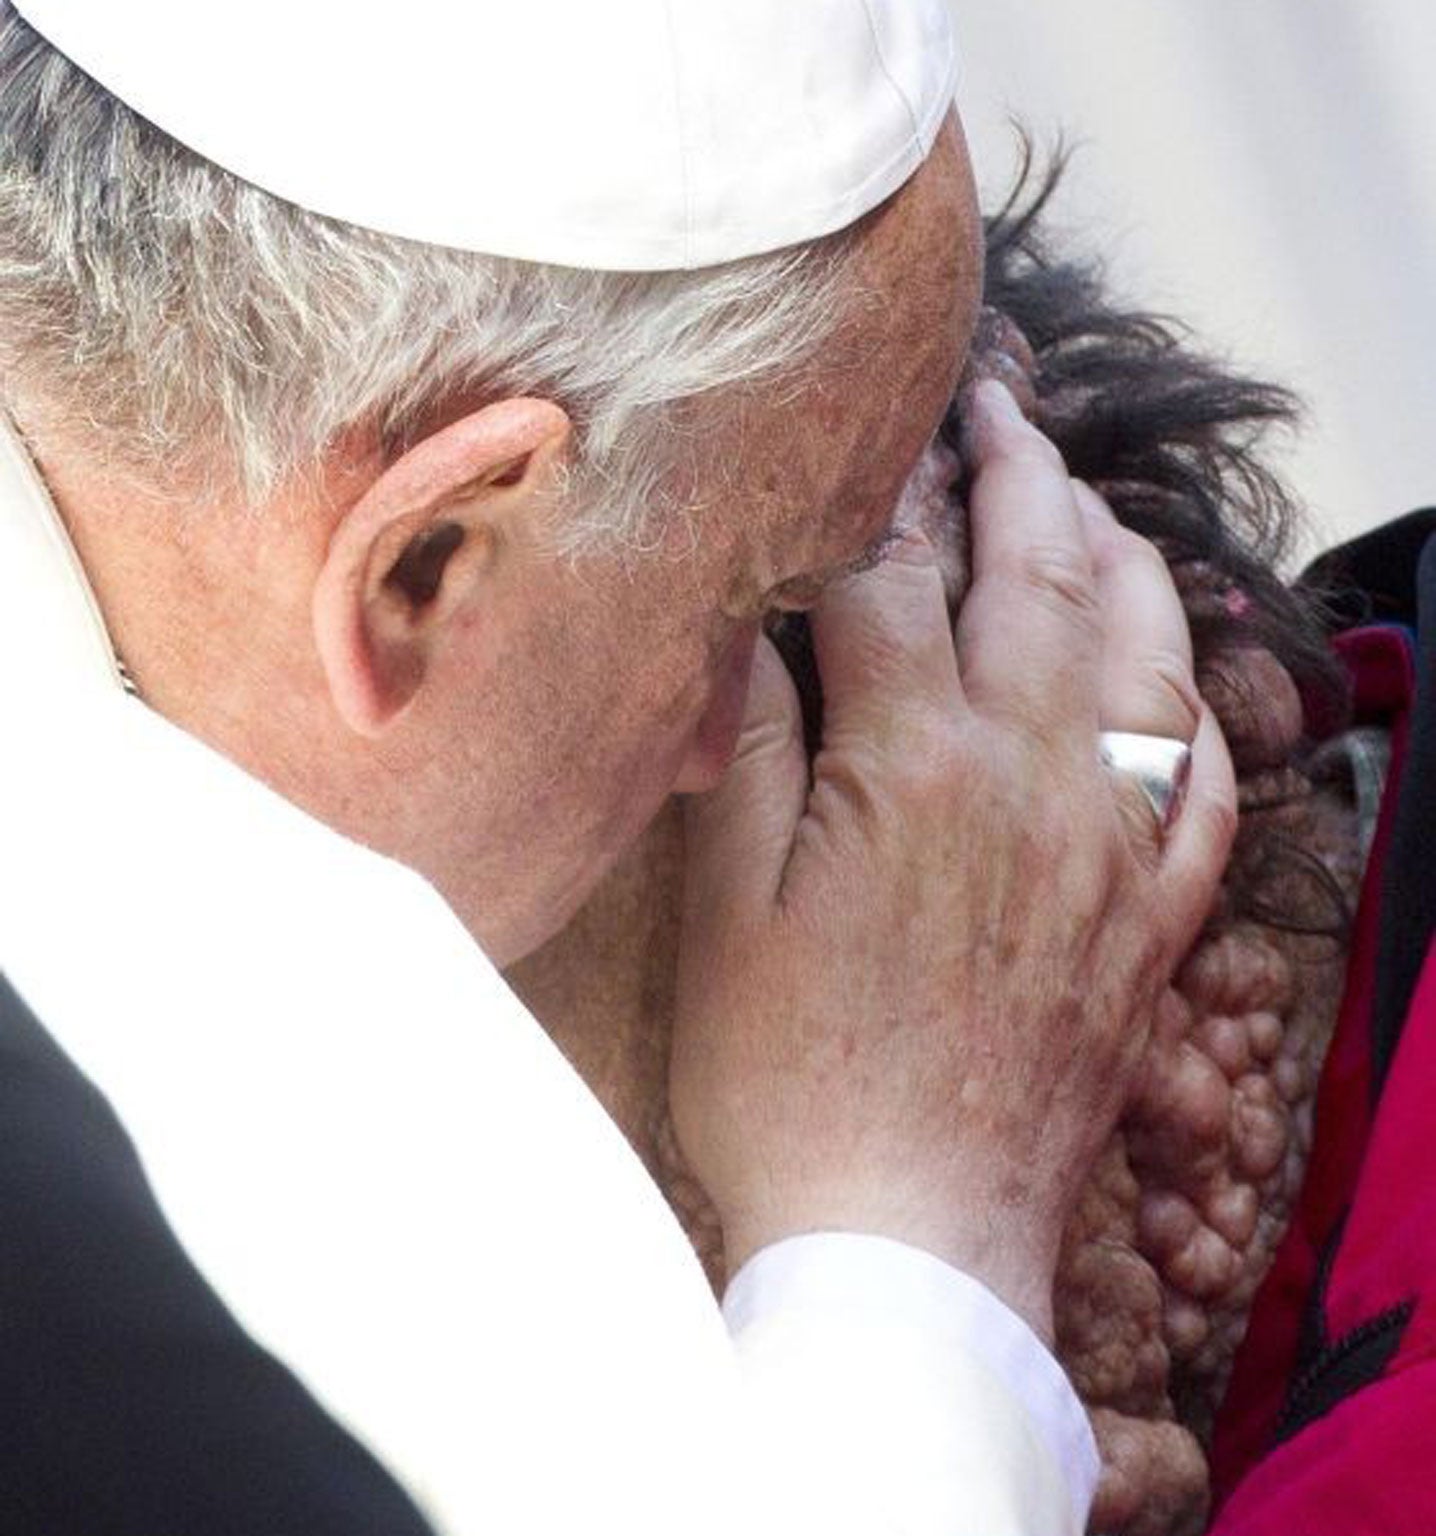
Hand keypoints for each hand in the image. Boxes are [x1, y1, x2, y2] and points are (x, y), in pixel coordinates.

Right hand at [668, 382, 1235, 1338]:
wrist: (911, 1240)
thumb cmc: (793, 1083)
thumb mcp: (726, 910)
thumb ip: (746, 749)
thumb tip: (743, 630)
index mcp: (913, 763)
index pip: (893, 580)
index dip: (871, 500)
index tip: (863, 441)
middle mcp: (1030, 779)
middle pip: (1034, 579)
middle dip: (1012, 474)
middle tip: (995, 405)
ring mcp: (1108, 846)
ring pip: (1141, 656)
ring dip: (1116, 559)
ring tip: (1088, 503)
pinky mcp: (1148, 919)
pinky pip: (1201, 785)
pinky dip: (1194, 709)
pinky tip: (1175, 675)